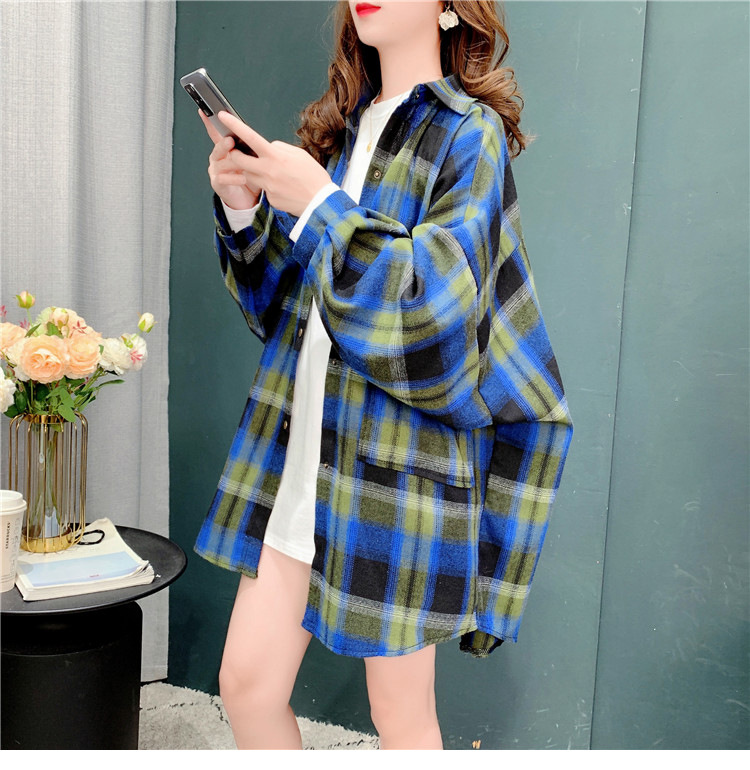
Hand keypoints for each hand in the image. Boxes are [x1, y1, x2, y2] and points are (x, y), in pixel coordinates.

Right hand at [198, 109, 260, 210]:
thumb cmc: (250, 177)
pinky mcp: (217, 183)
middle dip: (224, 144)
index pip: (215, 133)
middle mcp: (217, 158)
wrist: (246, 199)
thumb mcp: (251, 160)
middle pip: (218, 147)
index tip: (204, 111)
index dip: (209, 122)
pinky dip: (234, 178)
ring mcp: (215, 170)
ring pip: (221, 162)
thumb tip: (253, 136)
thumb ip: (249, 149)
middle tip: (230, 141)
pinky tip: (243, 178)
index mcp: (224, 149)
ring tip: (241, 162)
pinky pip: (223, 178)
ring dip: (233, 162)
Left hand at [217, 111, 332, 217]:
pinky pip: (263, 189)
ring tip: (269, 171)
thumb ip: (280, 148)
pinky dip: (268, 185)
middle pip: (238, 160)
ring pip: (248, 176)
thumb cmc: (314, 177)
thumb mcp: (299, 154)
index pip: (249, 137)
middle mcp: (268, 171)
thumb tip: (269, 146)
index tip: (223, 116)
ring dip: (252, 171)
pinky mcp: (270, 198)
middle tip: (236, 151)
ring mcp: (267, 186)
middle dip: (234, 154)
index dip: (234, 125)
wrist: (321, 203)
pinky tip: (282, 186)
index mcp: (275, 156)